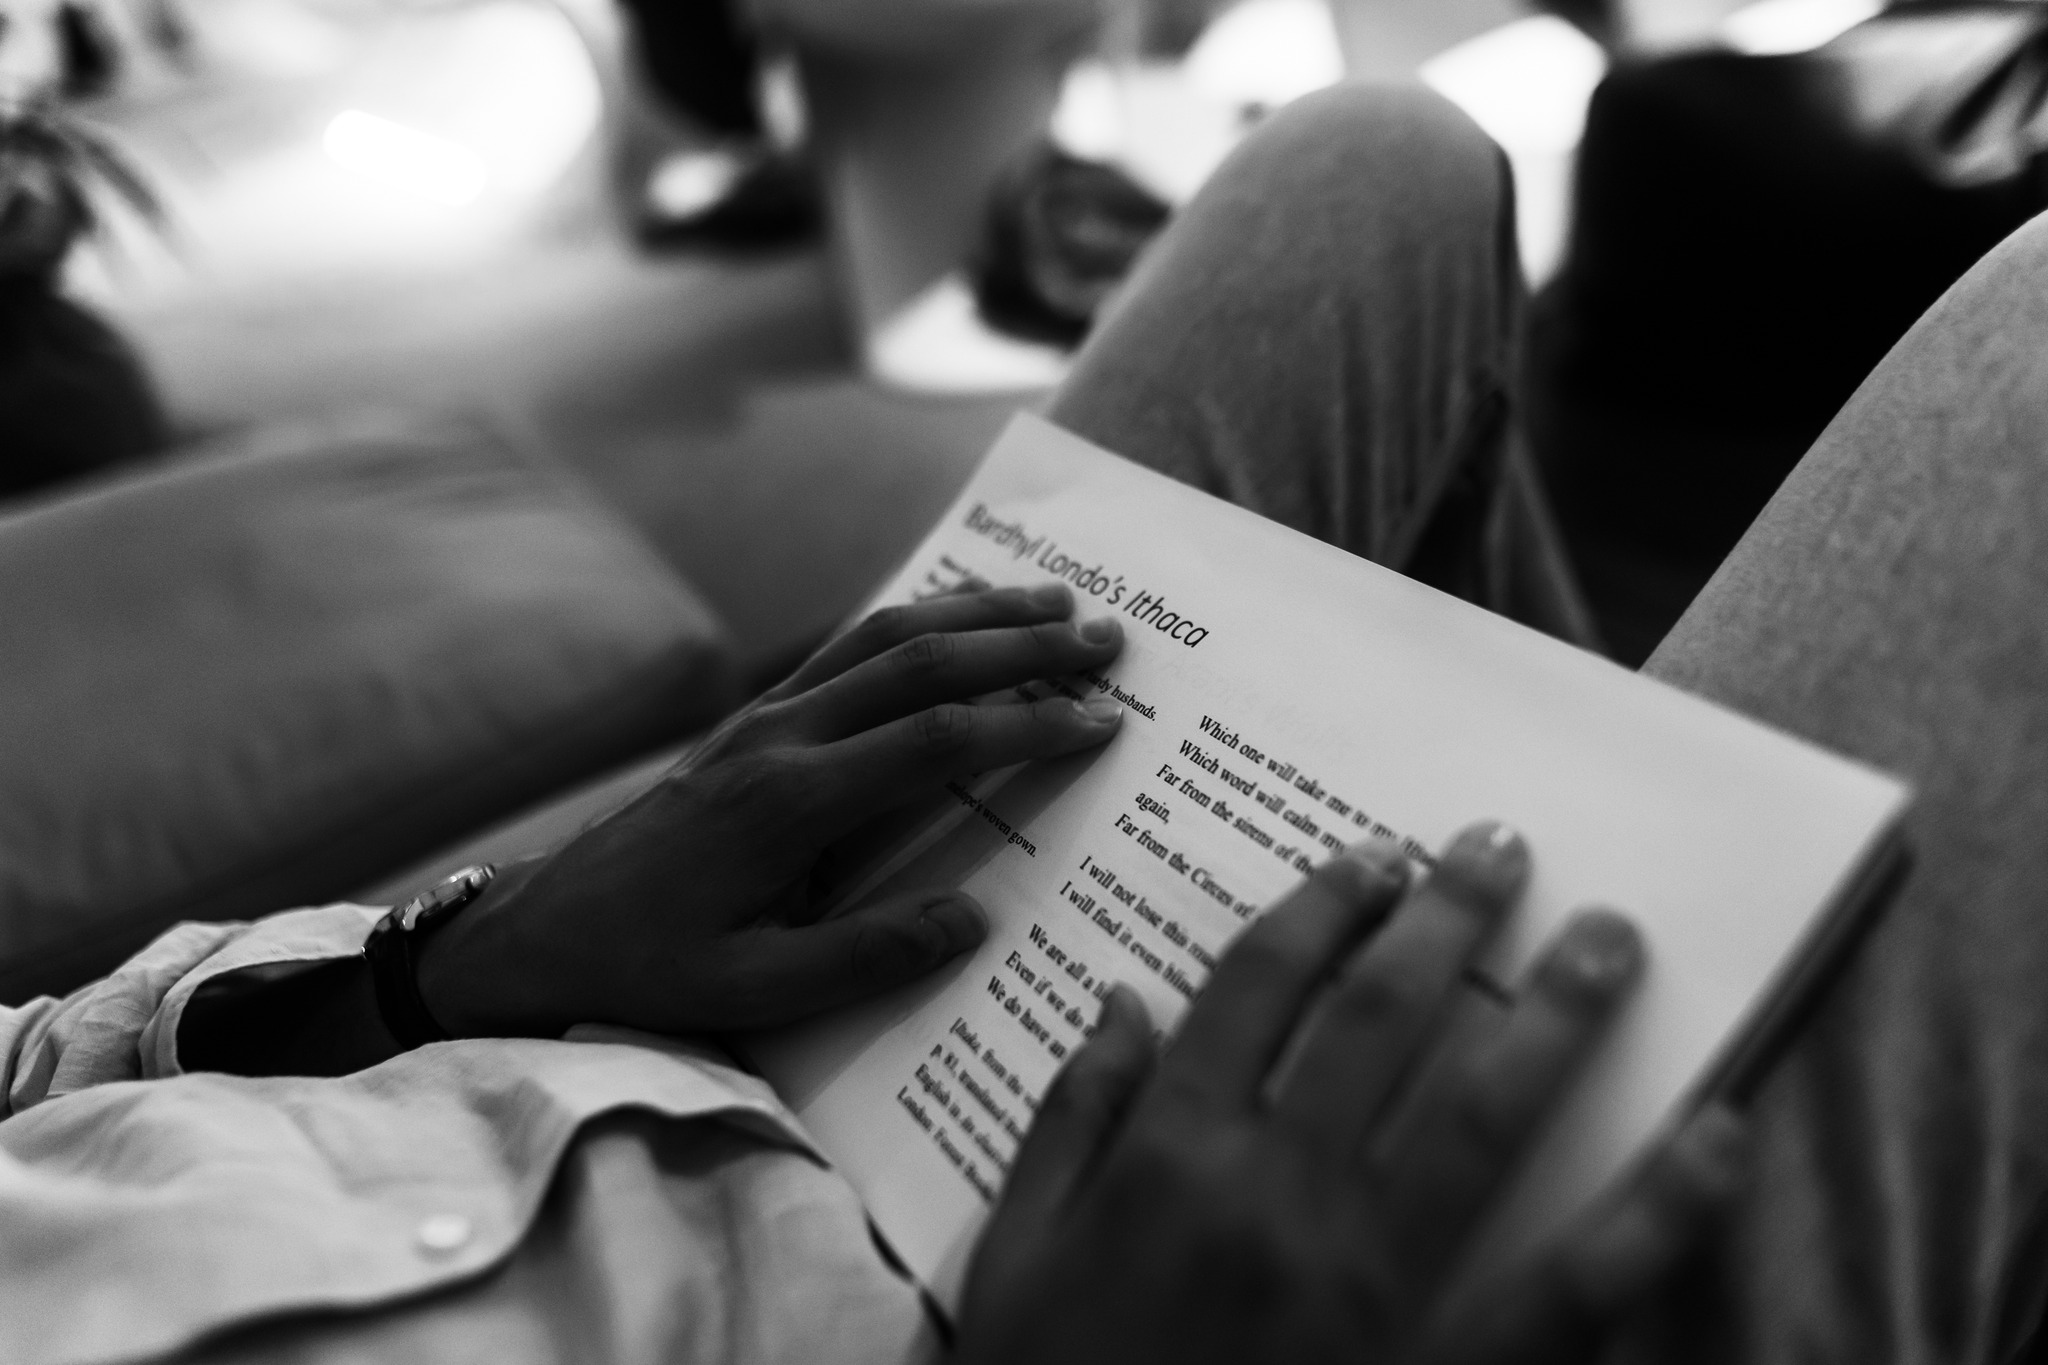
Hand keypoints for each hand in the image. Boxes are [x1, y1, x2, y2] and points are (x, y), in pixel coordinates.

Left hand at [421, 584, 1125, 1038]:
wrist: (538, 928)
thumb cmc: (643, 965)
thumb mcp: (749, 992)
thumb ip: (863, 960)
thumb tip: (972, 921)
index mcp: (789, 802)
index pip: (931, 741)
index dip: (1024, 725)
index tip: (1100, 721)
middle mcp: (781, 736)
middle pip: (919, 661)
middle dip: (1021, 644)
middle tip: (1110, 640)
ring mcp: (763, 715)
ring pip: (882, 634)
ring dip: (973, 611)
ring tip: (1055, 600)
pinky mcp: (751, 717)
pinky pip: (845, 644)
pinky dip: (915, 619)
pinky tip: (957, 617)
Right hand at [954, 826, 1748, 1364]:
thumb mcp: (1016, 1259)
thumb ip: (1068, 1124)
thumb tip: (1124, 1003)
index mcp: (1172, 1155)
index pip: (1258, 988)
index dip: (1321, 907)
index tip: (1373, 859)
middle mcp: (1280, 1192)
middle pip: (1380, 1019)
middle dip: (1445, 919)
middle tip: (1503, 847)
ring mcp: (1373, 1280)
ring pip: (1479, 1113)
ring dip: (1550, 1013)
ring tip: (1608, 938)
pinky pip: (1575, 1284)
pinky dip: (1657, 1210)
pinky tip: (1719, 1136)